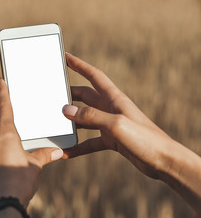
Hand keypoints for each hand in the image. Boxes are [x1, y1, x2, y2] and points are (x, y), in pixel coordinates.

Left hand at [0, 77, 62, 217]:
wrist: (1, 203)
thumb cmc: (20, 181)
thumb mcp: (34, 166)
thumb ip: (44, 155)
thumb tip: (58, 152)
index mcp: (6, 134)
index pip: (3, 107)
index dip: (1, 92)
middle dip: (1, 129)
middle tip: (12, 139)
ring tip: (7, 160)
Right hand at [62, 53, 200, 213]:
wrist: (163, 161)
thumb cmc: (145, 139)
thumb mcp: (115, 125)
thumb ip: (91, 117)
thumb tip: (66, 111)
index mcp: (114, 98)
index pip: (94, 75)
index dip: (79, 65)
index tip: (66, 57)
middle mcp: (111, 108)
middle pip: (85, 97)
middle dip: (69, 94)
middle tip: (53, 93)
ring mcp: (110, 124)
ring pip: (85, 119)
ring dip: (72, 122)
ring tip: (56, 124)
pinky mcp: (111, 140)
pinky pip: (89, 141)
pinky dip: (78, 146)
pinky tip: (67, 152)